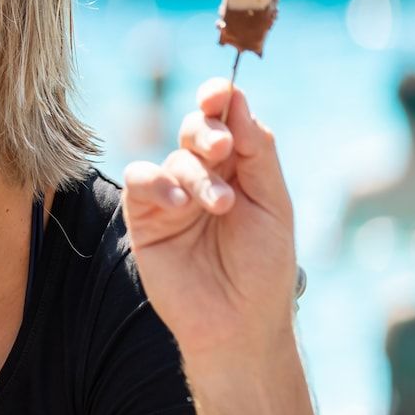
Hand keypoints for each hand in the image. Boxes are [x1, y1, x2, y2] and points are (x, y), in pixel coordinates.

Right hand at [121, 78, 298, 370]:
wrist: (238, 322)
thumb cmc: (264, 267)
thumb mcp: (274, 206)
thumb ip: (258, 154)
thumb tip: (239, 103)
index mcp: (240, 170)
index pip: (228, 122)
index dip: (221, 101)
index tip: (222, 92)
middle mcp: (205, 176)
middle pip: (197, 130)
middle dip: (207, 130)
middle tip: (222, 148)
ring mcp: (172, 196)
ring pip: (172, 157)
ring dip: (194, 173)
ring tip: (218, 205)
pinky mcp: (144, 217)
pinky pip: (140, 181)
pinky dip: (157, 184)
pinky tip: (180, 206)